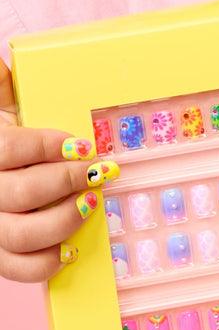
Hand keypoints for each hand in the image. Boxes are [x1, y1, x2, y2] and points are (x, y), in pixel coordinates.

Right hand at [0, 57, 119, 281]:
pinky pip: (19, 268)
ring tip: (90, 203)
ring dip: (63, 221)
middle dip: (65, 182)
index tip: (81, 144)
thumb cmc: (6, 140)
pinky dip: (47, 263)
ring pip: (21, 234)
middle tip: (98, 172)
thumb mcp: (3, 109)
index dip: (46, 147)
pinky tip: (71, 247)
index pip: (9, 150)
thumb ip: (5, 87)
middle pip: (18, 193)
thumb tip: (5, 60)